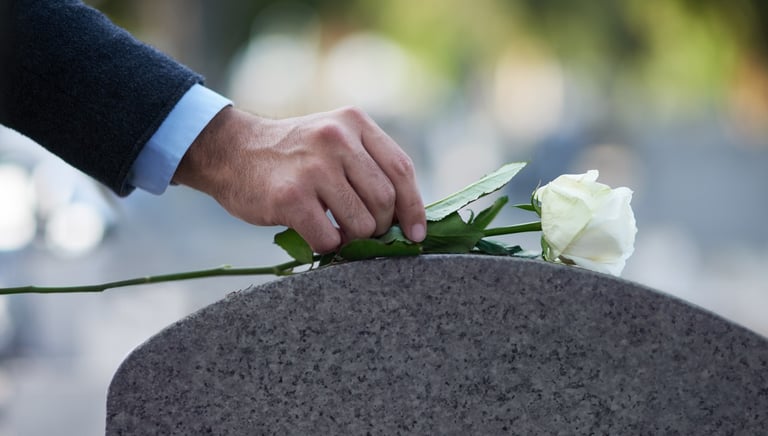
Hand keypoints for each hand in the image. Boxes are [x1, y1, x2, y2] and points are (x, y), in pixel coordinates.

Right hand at [173, 105, 425, 252]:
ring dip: (353, 239)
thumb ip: (367, 164)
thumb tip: (407, 216)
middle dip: (380, 226)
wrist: (231, 151)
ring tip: (337, 232)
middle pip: (385, 200)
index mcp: (354, 122)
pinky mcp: (291, 197)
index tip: (416, 233)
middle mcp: (337, 139)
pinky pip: (329, 238)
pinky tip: (317, 235)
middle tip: (363, 232)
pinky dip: (328, 247)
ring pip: (362, 223)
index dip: (414, 207)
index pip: (401, 169)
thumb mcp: (333, 139)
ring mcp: (313, 167)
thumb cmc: (291, 156)